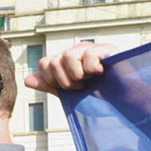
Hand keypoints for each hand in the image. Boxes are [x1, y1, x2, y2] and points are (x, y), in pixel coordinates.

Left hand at [25, 42, 150, 121]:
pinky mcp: (106, 48)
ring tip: (90, 80)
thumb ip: (49, 85)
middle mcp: (76, 51)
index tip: (68, 89)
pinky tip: (101, 72)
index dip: (52, 80)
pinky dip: (92, 68)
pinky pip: (87, 55)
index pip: (45, 63)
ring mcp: (91, 48)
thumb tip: (27, 79)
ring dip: (78, 75)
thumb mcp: (68, 94)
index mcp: (66, 60)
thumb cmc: (97, 97)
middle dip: (65, 81)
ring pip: (67, 56)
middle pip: (53, 61)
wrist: (123, 102)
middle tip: (81, 86)